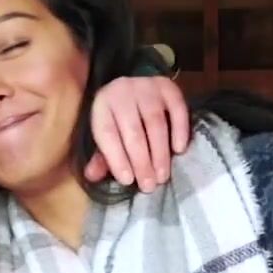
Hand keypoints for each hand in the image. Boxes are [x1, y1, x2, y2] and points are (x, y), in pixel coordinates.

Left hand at [84, 75, 191, 191]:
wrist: (134, 88)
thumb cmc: (118, 118)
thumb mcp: (106, 134)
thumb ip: (101, 156)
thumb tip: (92, 175)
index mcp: (102, 105)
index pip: (107, 133)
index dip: (117, 158)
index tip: (127, 180)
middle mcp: (122, 91)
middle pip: (133, 130)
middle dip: (141, 161)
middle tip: (149, 185)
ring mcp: (147, 87)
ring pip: (155, 122)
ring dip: (160, 152)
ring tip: (162, 176)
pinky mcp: (168, 86)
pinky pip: (177, 108)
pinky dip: (179, 129)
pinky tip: (179, 150)